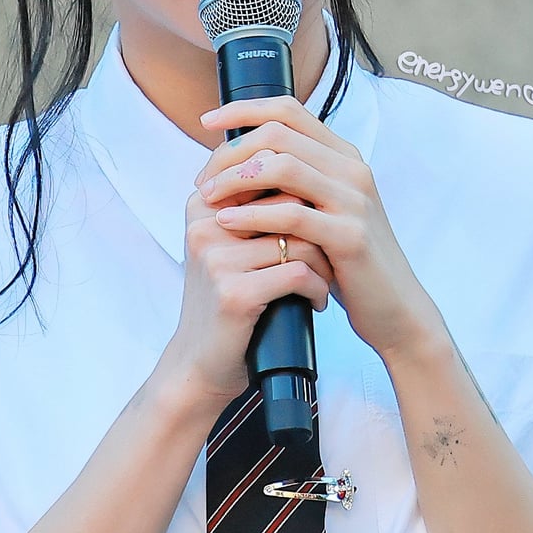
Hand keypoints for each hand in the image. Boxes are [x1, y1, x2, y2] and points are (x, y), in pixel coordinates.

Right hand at [166, 177, 335, 407]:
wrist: (201, 362)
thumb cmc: (227, 301)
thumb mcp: (229, 247)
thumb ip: (256, 208)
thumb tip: (308, 170)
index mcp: (203, 205)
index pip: (270, 171)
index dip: (305, 198)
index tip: (317, 225)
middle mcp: (206, 226)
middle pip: (290, 203)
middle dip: (320, 228)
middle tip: (331, 254)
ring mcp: (217, 259)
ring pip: (301, 240)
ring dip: (325, 264)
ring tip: (324, 280)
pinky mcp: (234, 293)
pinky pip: (299, 275)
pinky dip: (319, 289)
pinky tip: (316, 301)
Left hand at [195, 95, 442, 363]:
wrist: (394, 306)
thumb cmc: (347, 260)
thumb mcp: (323, 210)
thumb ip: (294, 182)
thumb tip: (237, 161)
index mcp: (343, 156)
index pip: (288, 110)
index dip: (243, 110)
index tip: (207, 122)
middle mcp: (352, 170)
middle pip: (278, 134)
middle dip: (231, 152)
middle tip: (204, 179)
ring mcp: (354, 201)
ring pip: (283, 167)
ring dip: (236, 178)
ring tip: (208, 197)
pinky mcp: (350, 237)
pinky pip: (291, 215)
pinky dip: (252, 215)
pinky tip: (226, 222)